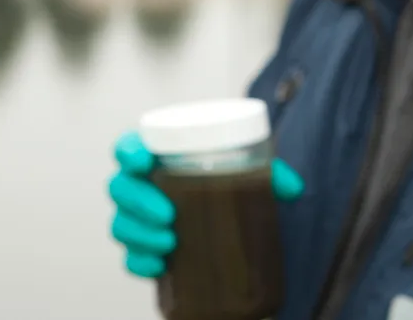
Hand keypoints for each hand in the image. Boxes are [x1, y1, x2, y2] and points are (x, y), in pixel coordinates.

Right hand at [107, 130, 304, 277]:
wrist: (228, 223)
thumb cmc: (228, 185)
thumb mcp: (251, 175)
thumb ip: (270, 174)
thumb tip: (293, 188)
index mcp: (158, 156)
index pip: (129, 146)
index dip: (129, 151)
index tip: (144, 161)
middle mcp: (141, 186)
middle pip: (120, 188)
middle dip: (139, 202)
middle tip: (169, 214)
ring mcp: (137, 220)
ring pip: (120, 225)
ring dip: (140, 235)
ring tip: (170, 242)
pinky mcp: (143, 250)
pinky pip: (129, 259)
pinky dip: (141, 263)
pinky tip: (160, 266)